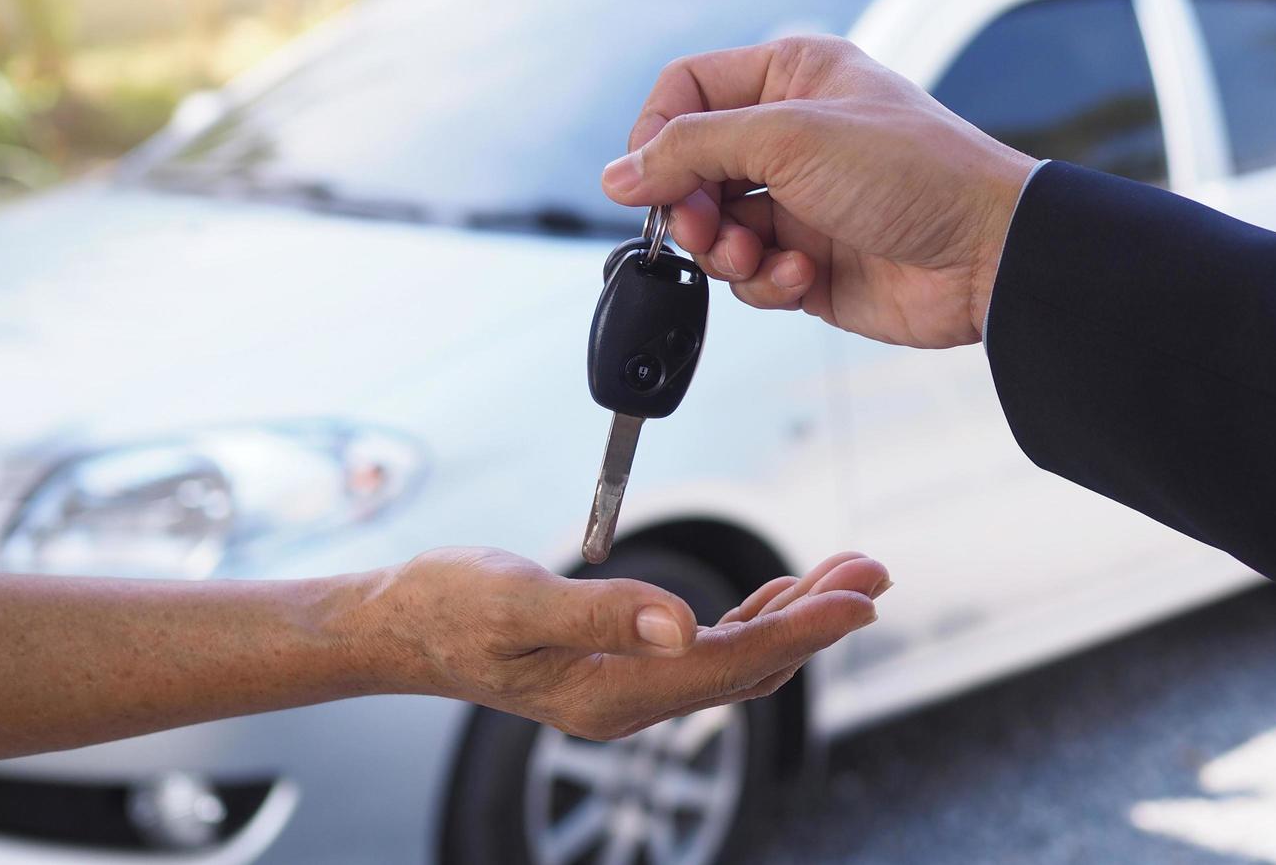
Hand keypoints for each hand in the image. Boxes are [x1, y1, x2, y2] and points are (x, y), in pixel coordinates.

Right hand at [359, 548, 888, 739]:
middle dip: (818, 619)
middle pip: (750, 665)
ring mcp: (627, 688)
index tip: (860, 598)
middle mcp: (630, 701)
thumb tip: (680, 623)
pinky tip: (774, 595)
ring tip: (843, 574)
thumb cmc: (448, 608)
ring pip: (735, 657)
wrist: (402, 625)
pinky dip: (751, 619)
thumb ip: (600, 612)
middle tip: (874, 573)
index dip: (803, 630)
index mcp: (612, 692)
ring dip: (792, 616)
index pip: (733, 663)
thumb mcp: (515, 601)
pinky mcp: (621, 666)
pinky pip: (707, 649)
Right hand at [601, 36, 1038, 347]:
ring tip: (759, 255)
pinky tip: (806, 273)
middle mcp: (790, 136)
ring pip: (714, 230)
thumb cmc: (915, 173)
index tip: (647, 179)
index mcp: (790, 78)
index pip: (687, 91)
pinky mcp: (809, 261)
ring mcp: (799, 201)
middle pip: (691, 168)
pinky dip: (767, 281)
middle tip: (702, 228)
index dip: (657, 134)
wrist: (985, 255)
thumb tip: (618, 174)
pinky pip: (751, 275)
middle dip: (689, 206)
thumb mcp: (791, 137)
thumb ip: (693, 150)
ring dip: (726, 251)